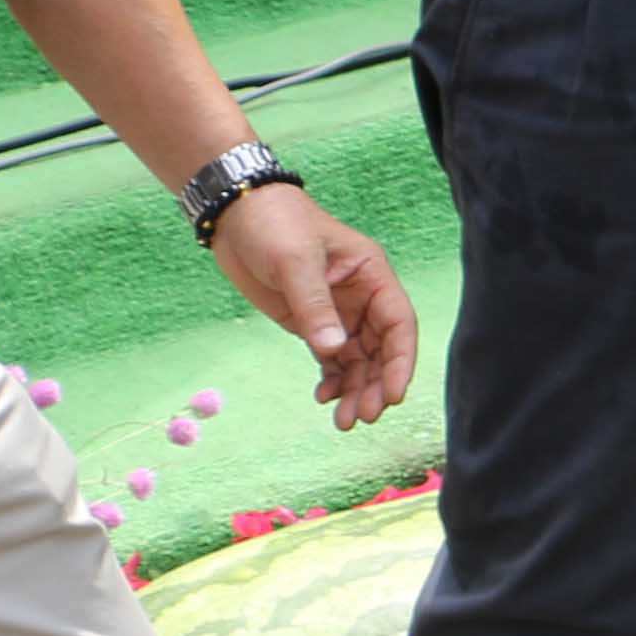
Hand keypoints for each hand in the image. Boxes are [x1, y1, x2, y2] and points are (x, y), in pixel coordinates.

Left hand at [206, 191, 420, 433]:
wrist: (235, 214)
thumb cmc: (274, 222)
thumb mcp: (295, 261)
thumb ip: (315, 307)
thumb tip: (334, 351)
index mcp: (372, 275)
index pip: (399, 324)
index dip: (400, 361)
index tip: (393, 394)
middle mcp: (362, 298)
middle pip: (382, 350)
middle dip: (376, 385)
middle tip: (364, 416)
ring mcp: (338, 312)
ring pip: (358, 360)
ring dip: (356, 390)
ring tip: (344, 421)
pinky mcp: (312, 322)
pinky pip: (332, 359)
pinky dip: (333, 381)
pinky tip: (324, 397)